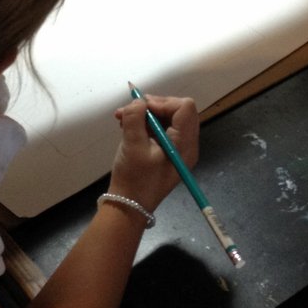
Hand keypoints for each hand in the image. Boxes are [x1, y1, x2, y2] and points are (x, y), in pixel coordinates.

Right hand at [108, 95, 198, 213]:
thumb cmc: (133, 179)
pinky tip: (126, 126)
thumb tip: (138, 102)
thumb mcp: (132, 146)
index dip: (163, 102)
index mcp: (184, 145)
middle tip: (129, 109)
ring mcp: (176, 147)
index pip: (185, 108)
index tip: (141, 108)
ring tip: (121, 118)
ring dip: (145, 114)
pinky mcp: (165, 150)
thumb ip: (135, 119)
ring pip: (166, 117)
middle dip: (152, 106)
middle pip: (177, 110)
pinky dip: (144, 123)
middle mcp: (186, 144)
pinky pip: (160, 128)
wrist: (129, 206)